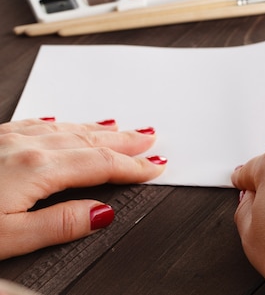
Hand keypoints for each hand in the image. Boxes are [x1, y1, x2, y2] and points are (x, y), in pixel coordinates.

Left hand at [0, 118, 166, 259]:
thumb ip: (59, 224)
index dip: (133, 167)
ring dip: (97, 130)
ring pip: (66, 129)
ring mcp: (6, 139)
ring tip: (120, 129)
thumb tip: (102, 214)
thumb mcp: (8, 237)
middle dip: (125, 141)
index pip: (101, 165)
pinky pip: (35, 123)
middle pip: (89, 140)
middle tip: (149, 138)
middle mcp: (24, 146)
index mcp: (35, 169)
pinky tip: (62, 123)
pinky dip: (60, 124)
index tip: (155, 167)